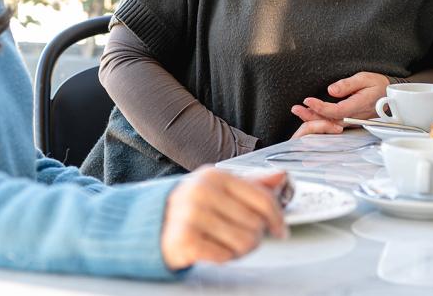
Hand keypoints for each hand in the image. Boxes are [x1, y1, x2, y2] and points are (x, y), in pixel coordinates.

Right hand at [160, 168, 285, 269]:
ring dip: (241, 249)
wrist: (151, 225)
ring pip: (244, 242)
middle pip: (256, 223)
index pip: (261, 198)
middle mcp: (203, 192)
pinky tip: (215, 249)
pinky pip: (225, 256)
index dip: (277, 217)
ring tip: (228, 243)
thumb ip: (251, 184)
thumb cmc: (190, 208)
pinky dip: (224, 257)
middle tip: (242, 236)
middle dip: (255, 235)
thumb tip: (281, 176)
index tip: (280, 230)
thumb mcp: (220, 189)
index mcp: (215, 176)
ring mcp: (192, 215)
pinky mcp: (185, 240)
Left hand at [288, 71, 390, 137]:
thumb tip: (331, 90)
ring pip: (331, 123)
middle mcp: (355, 116)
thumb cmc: (378, 85)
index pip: (336, 111)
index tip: (307, 100)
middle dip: (311, 116)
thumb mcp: (364, 78)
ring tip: (299, 111)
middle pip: (330, 120)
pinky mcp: (351, 120)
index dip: (320, 107)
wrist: (390, 95)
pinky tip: (311, 115)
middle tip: (296, 109)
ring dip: (313, 118)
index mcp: (359, 105)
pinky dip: (321, 119)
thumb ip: (347, 84)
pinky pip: (334, 122)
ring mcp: (353, 120)